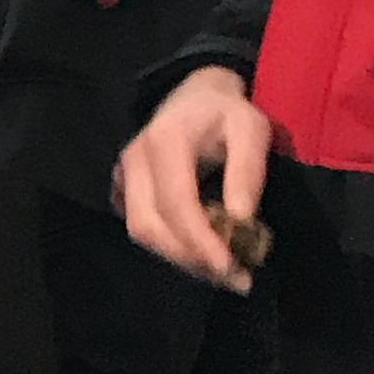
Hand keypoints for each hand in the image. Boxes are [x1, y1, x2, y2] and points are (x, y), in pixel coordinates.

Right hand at [116, 66, 269, 290]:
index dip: (200, 240)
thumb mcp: (251, 129)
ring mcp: (123, 176)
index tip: (229, 267)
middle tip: (236, 278)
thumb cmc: (226, 112)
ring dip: (183, 259)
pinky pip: (143, 228)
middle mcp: (134, 161)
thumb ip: (247, 170)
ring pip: (143, 232)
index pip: (176, 203)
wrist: (194, 96)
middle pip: (151, 225)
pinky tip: (204, 254)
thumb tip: (241, 220)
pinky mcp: (123, 190)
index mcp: (165, 141)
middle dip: (192, 259)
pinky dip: (173, 248)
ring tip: (225, 271)